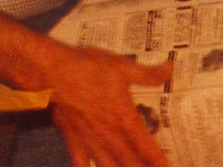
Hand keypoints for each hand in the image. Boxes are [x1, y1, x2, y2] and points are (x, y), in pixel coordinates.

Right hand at [45, 43, 171, 166]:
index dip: (160, 163)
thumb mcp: (120, 66)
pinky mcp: (71, 137)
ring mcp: (89, 139)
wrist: (51, 70)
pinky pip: (80, 160)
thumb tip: (170, 68)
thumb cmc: (86, 66)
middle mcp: (109, 134)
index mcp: (124, 118)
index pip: (148, 149)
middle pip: (130, 164)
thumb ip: (147, 73)